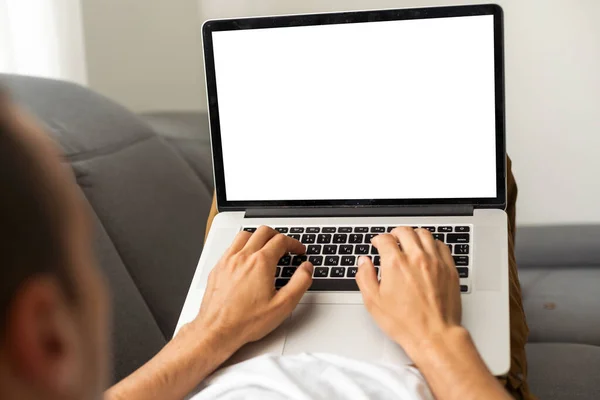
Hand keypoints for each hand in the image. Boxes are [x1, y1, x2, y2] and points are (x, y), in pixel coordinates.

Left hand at [191, 226, 312, 350]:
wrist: (217, 330)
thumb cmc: (246, 321)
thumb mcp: (283, 305)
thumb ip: (299, 283)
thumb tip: (307, 268)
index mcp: (261, 263)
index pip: (281, 241)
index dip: (294, 243)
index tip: (298, 250)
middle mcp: (243, 257)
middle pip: (263, 232)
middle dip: (278, 235)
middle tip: (285, 245)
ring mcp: (228, 261)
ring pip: (245, 235)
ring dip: (258, 237)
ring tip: (266, 246)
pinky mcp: (218, 267)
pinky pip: (231, 246)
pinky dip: (242, 246)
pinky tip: (246, 257)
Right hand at [356, 227, 461, 359]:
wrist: (434, 335)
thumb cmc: (405, 322)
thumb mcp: (373, 302)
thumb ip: (365, 277)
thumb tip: (364, 262)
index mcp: (395, 264)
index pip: (385, 239)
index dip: (378, 239)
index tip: (377, 244)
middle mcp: (416, 258)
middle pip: (405, 231)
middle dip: (395, 233)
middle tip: (392, 239)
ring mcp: (435, 262)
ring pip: (424, 234)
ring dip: (414, 235)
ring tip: (409, 242)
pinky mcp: (449, 269)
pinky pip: (441, 246)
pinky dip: (432, 244)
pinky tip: (428, 251)